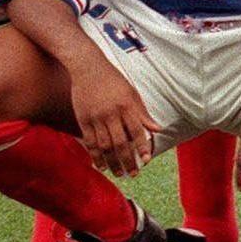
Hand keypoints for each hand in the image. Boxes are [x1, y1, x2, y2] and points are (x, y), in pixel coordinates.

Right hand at [70, 62, 160, 178]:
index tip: (147, 160)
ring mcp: (95, 117)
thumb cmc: (114, 80)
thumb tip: (157, 129)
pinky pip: (90, 142)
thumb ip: (143, 113)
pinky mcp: (83, 120)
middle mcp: (111, 113)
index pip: (136, 131)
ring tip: (119, 174)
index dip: (142, 147)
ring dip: (112, 162)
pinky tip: (101, 165)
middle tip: (134, 174)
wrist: (88, 68)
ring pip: (104, 146)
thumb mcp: (132, 93)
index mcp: (126, 105)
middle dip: (128, 160)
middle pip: (120, 143)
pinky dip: (95, 155)